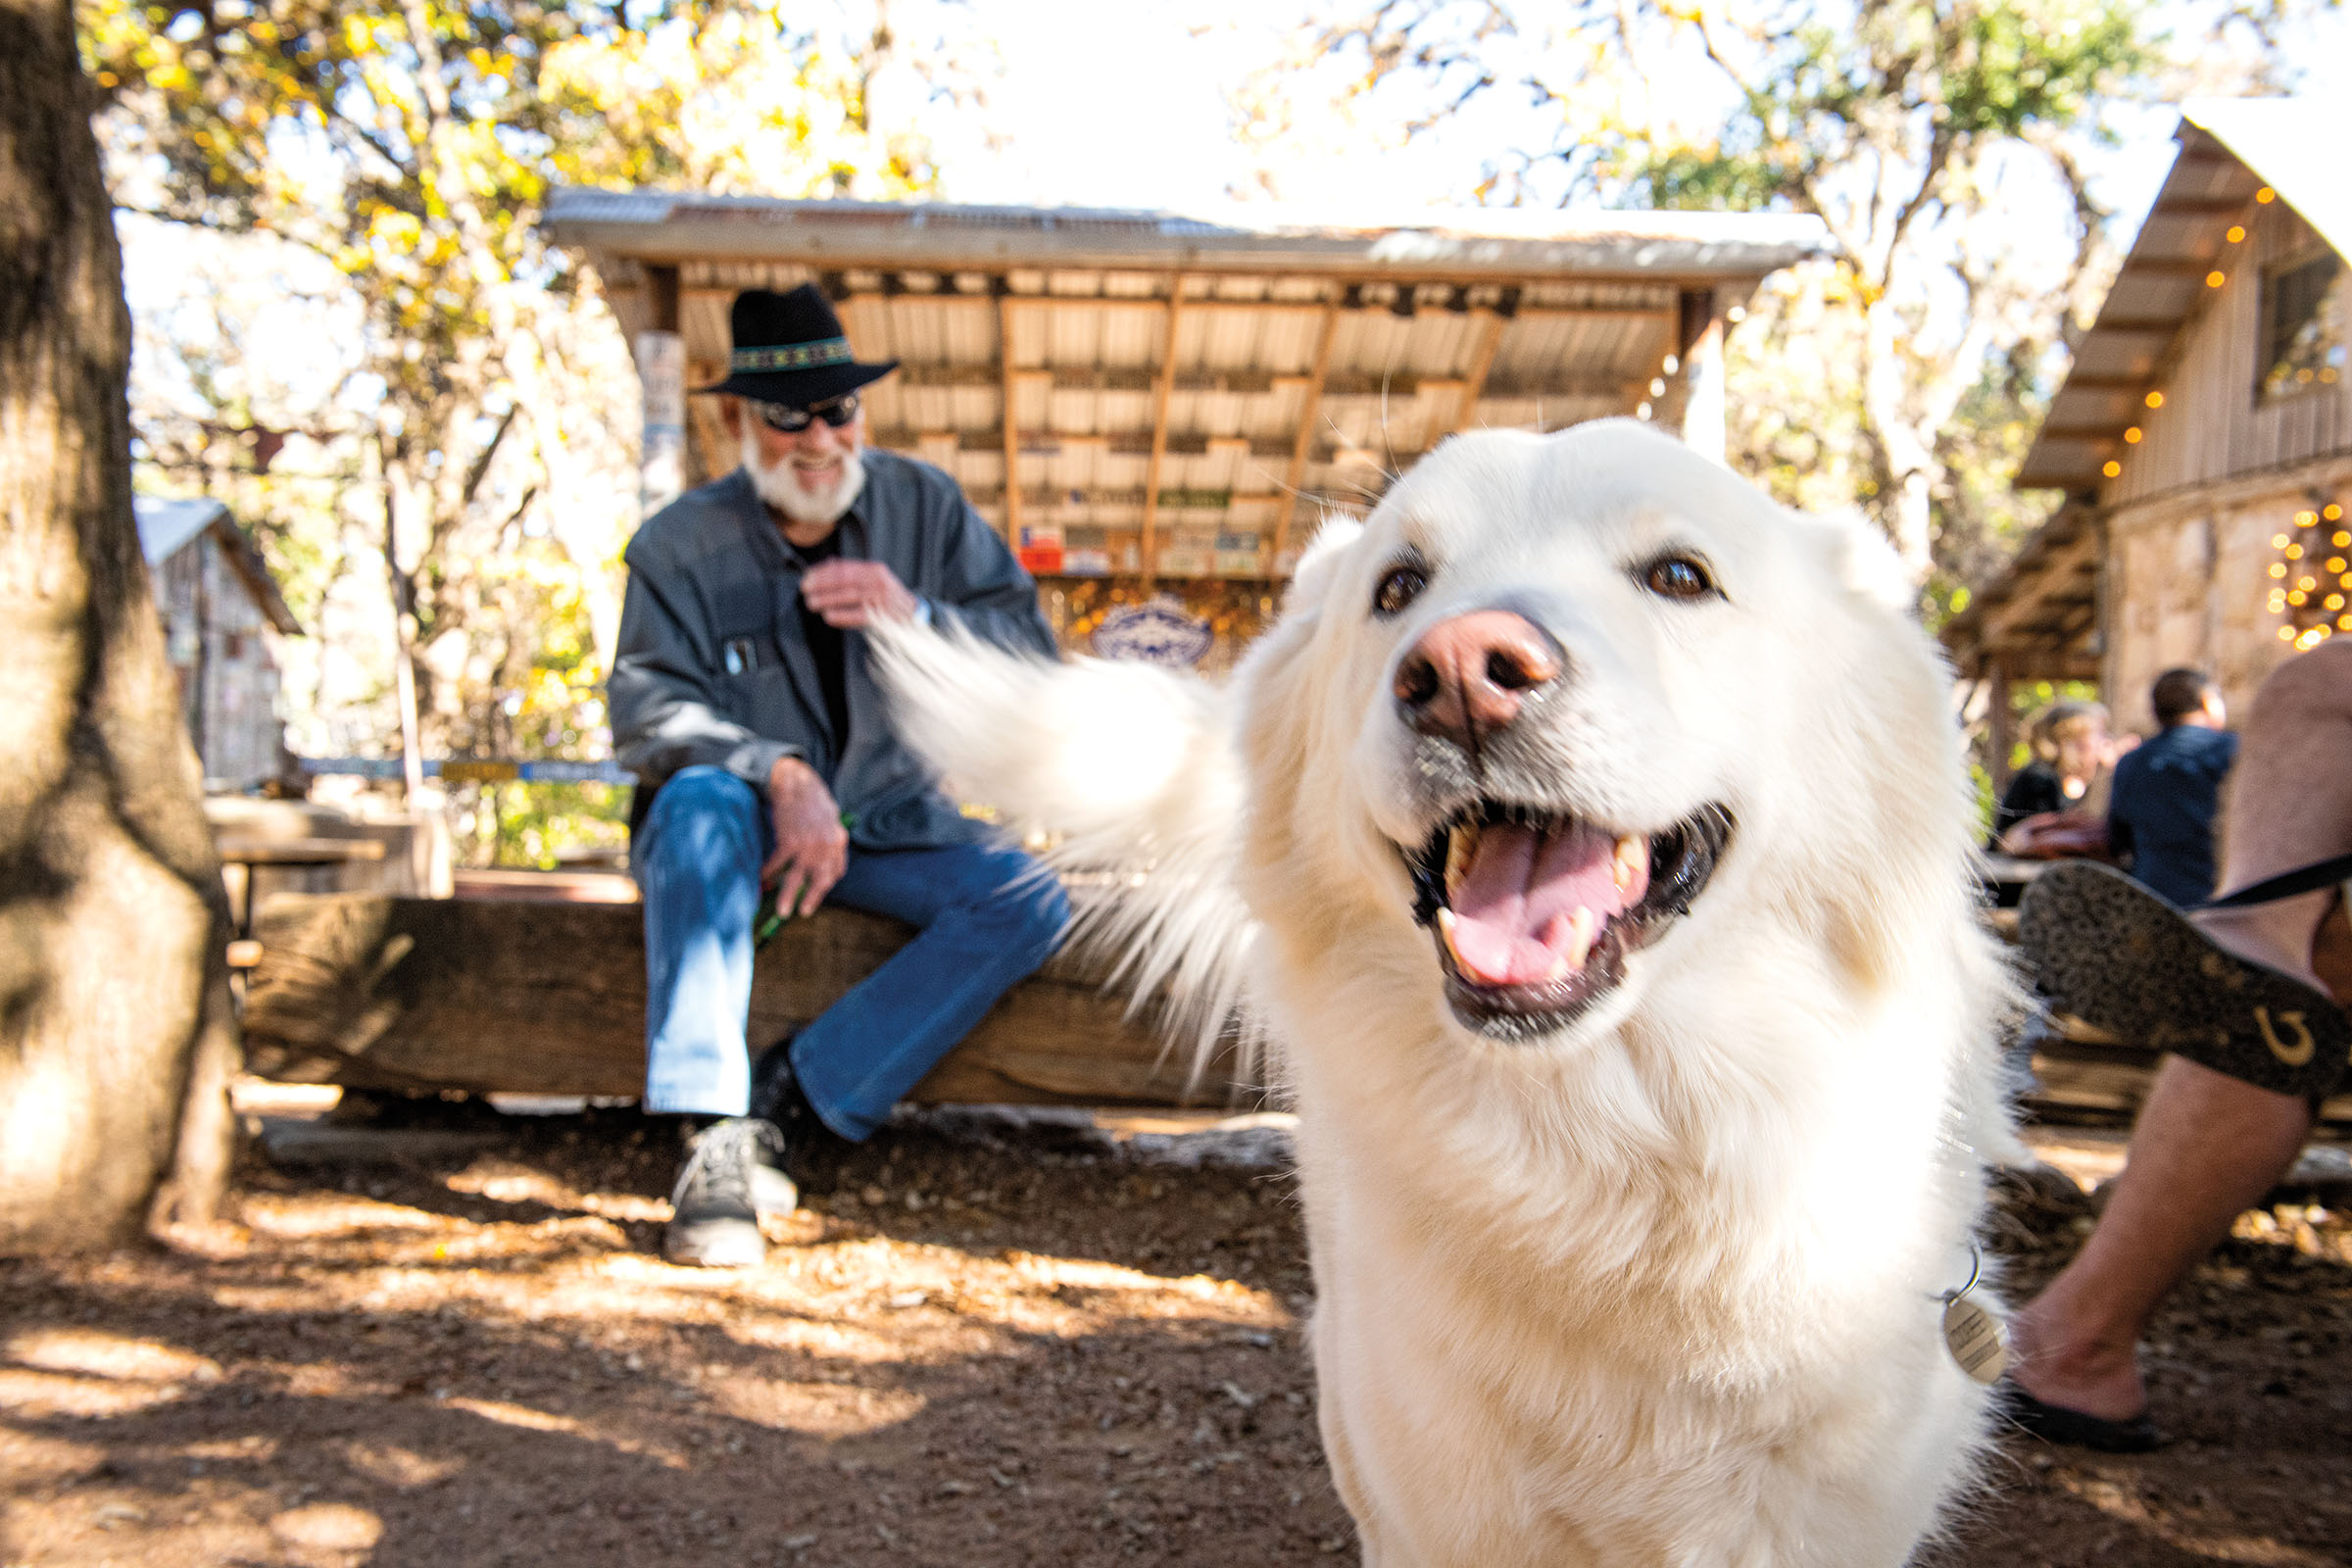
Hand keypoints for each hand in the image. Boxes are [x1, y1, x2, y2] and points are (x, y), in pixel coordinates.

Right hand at [762, 757, 848, 916]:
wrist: (796, 783)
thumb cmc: (813, 800)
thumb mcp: (832, 819)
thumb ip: (832, 840)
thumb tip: (833, 864)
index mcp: (838, 841)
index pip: (835, 872)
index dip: (825, 884)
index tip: (815, 893)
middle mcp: (826, 846)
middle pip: (820, 880)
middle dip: (811, 899)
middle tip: (803, 912)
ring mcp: (808, 845)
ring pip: (797, 878)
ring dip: (787, 896)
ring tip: (782, 911)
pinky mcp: (789, 841)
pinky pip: (778, 864)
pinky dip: (769, 873)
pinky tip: (762, 879)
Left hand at [801, 559, 917, 628]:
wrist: (913, 615)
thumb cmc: (888, 598)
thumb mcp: (874, 579)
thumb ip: (853, 572)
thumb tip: (829, 563)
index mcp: (874, 569)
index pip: (845, 567)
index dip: (824, 571)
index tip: (807, 576)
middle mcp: (879, 581)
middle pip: (845, 580)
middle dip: (822, 584)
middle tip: (805, 589)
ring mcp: (881, 598)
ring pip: (850, 596)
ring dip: (828, 599)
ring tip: (812, 603)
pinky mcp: (883, 616)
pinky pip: (859, 615)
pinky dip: (842, 616)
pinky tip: (828, 617)